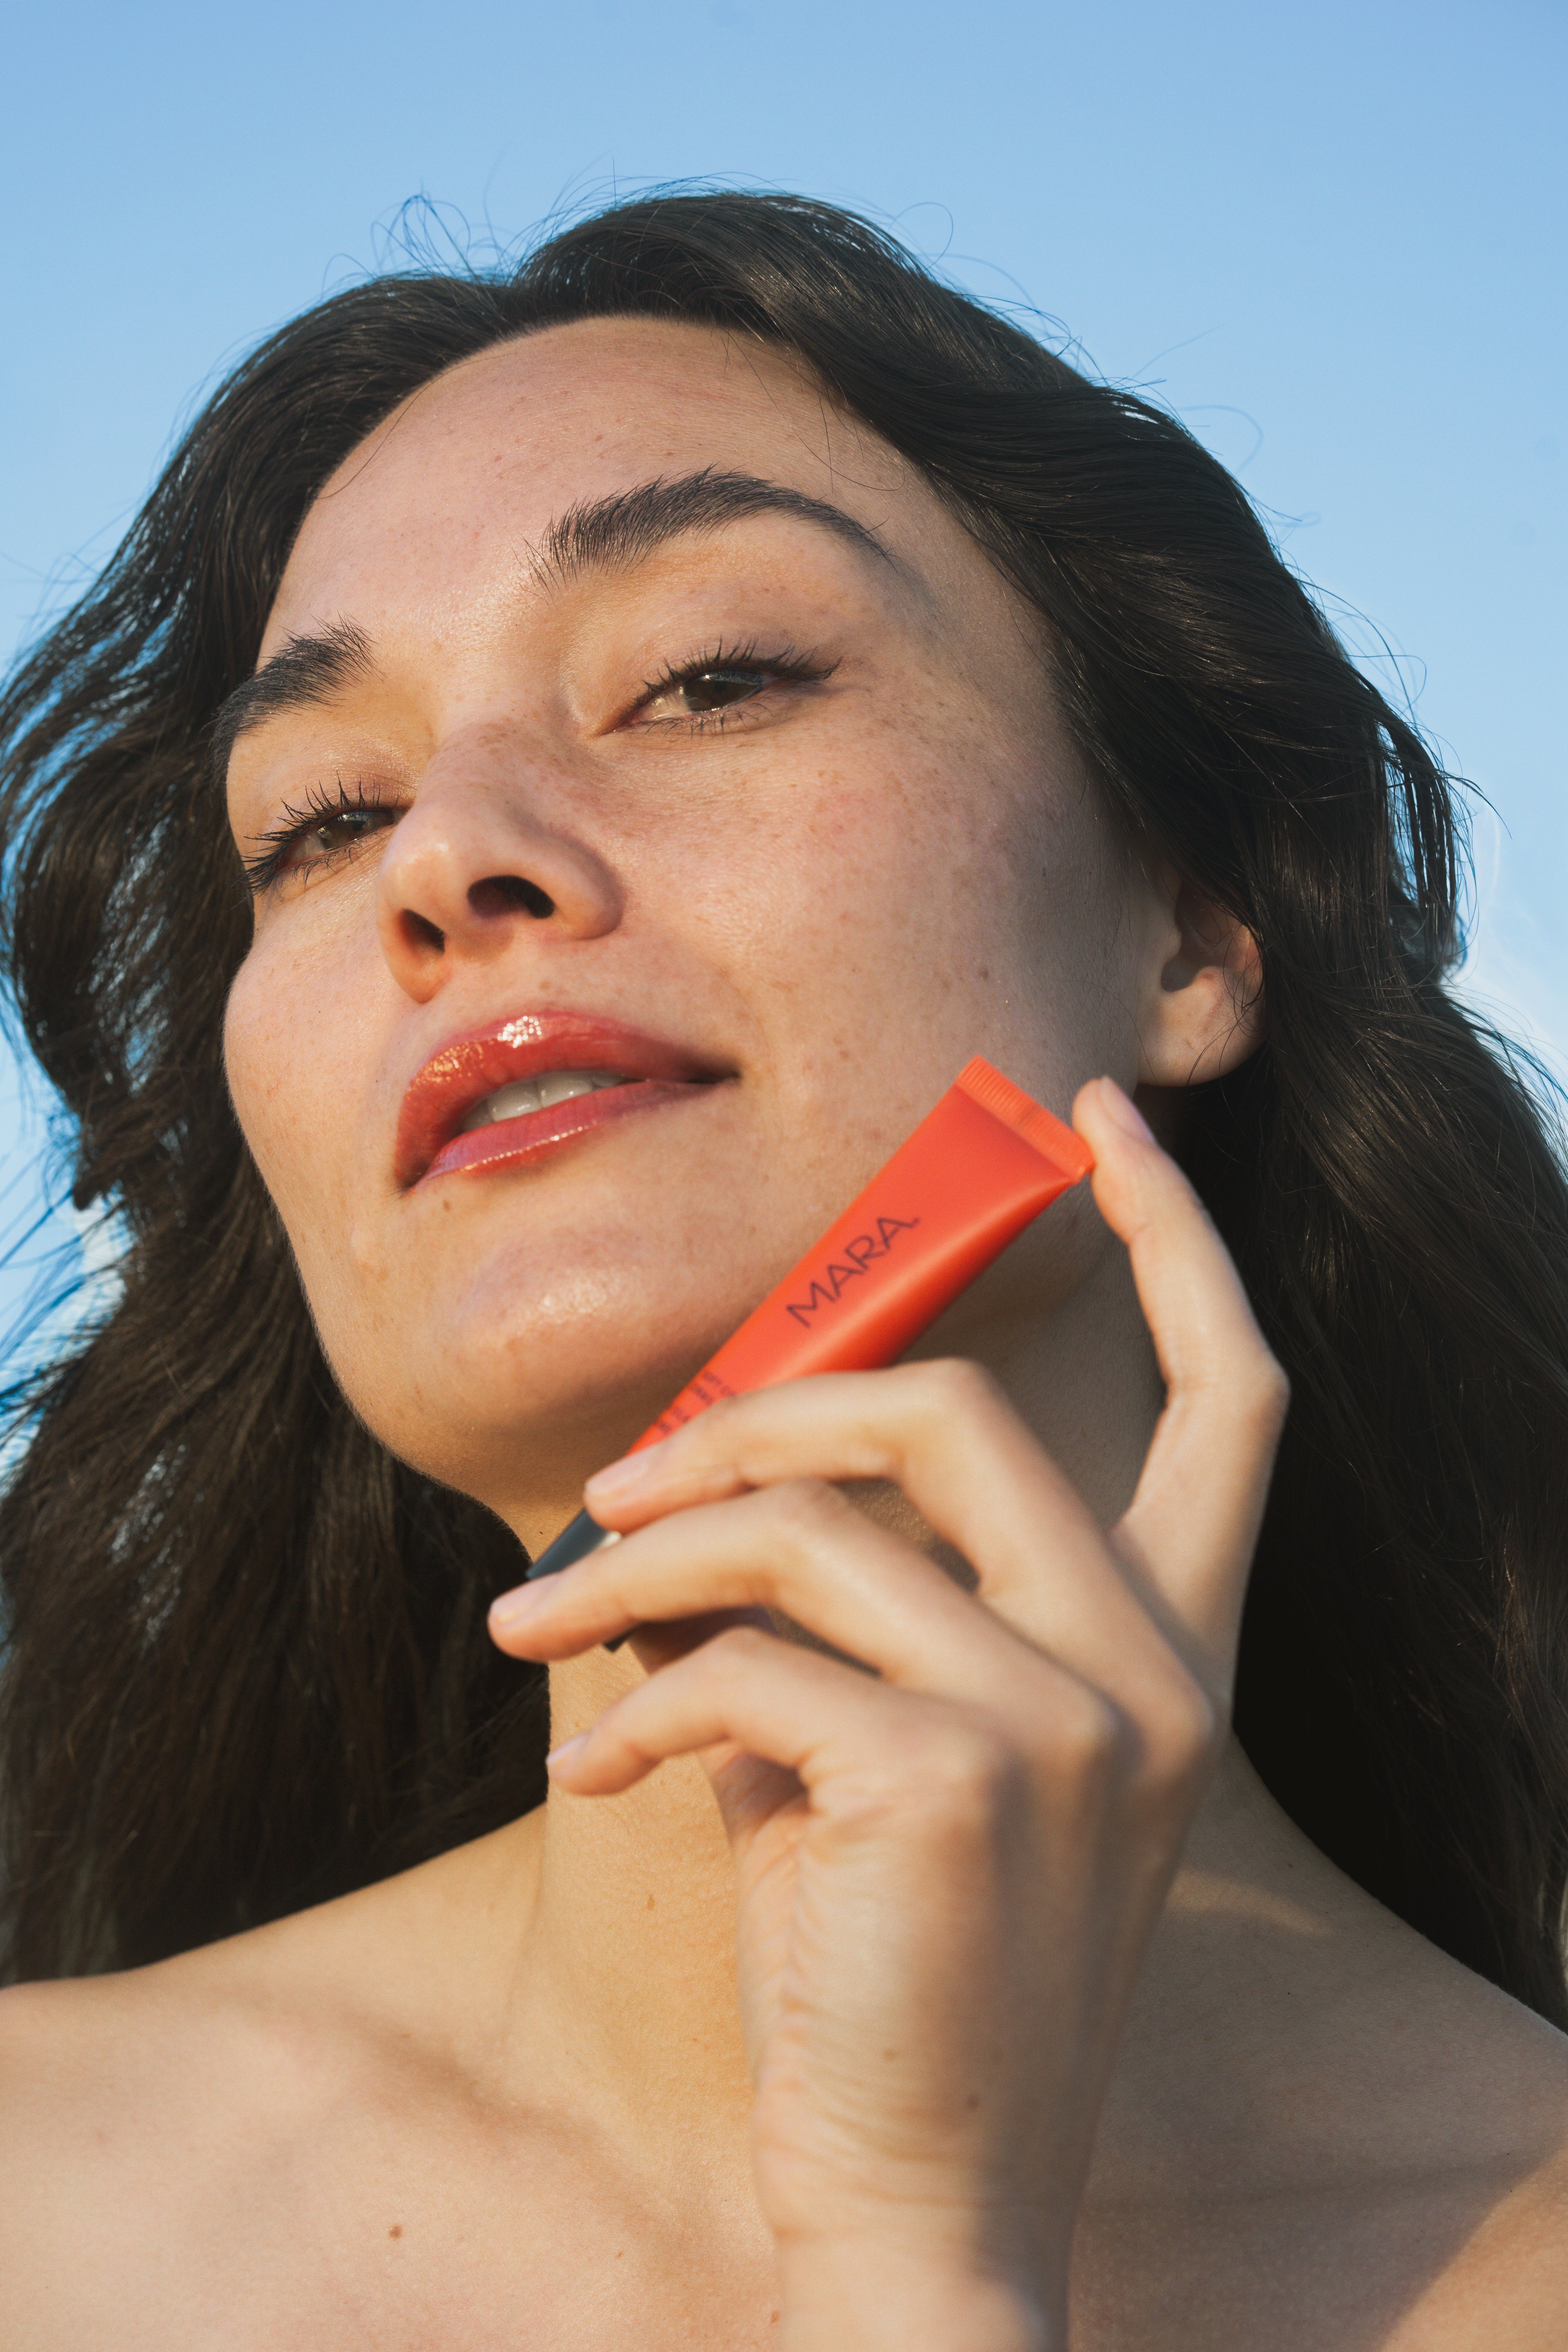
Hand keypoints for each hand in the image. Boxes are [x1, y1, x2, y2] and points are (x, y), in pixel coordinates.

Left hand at [489, 1078, 1288, 2351]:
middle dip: (774, 1405)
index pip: (1237, 1396)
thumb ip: (867, 1601)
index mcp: (1173, 1648)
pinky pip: (746, 1661)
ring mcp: (1073, 1721)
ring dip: (651, 1558)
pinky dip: (636, 1708)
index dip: (1182, 1236)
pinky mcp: (952, 1779)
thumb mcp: (906, 1749)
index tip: (1103, 1120)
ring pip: (818, 1525)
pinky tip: (599, 1783)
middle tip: (635, 1478)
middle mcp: (1156, 1669)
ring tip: (544, 1620)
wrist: (925, 2203)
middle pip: (961, 1408)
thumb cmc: (895, 1963)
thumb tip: (713, 1463)